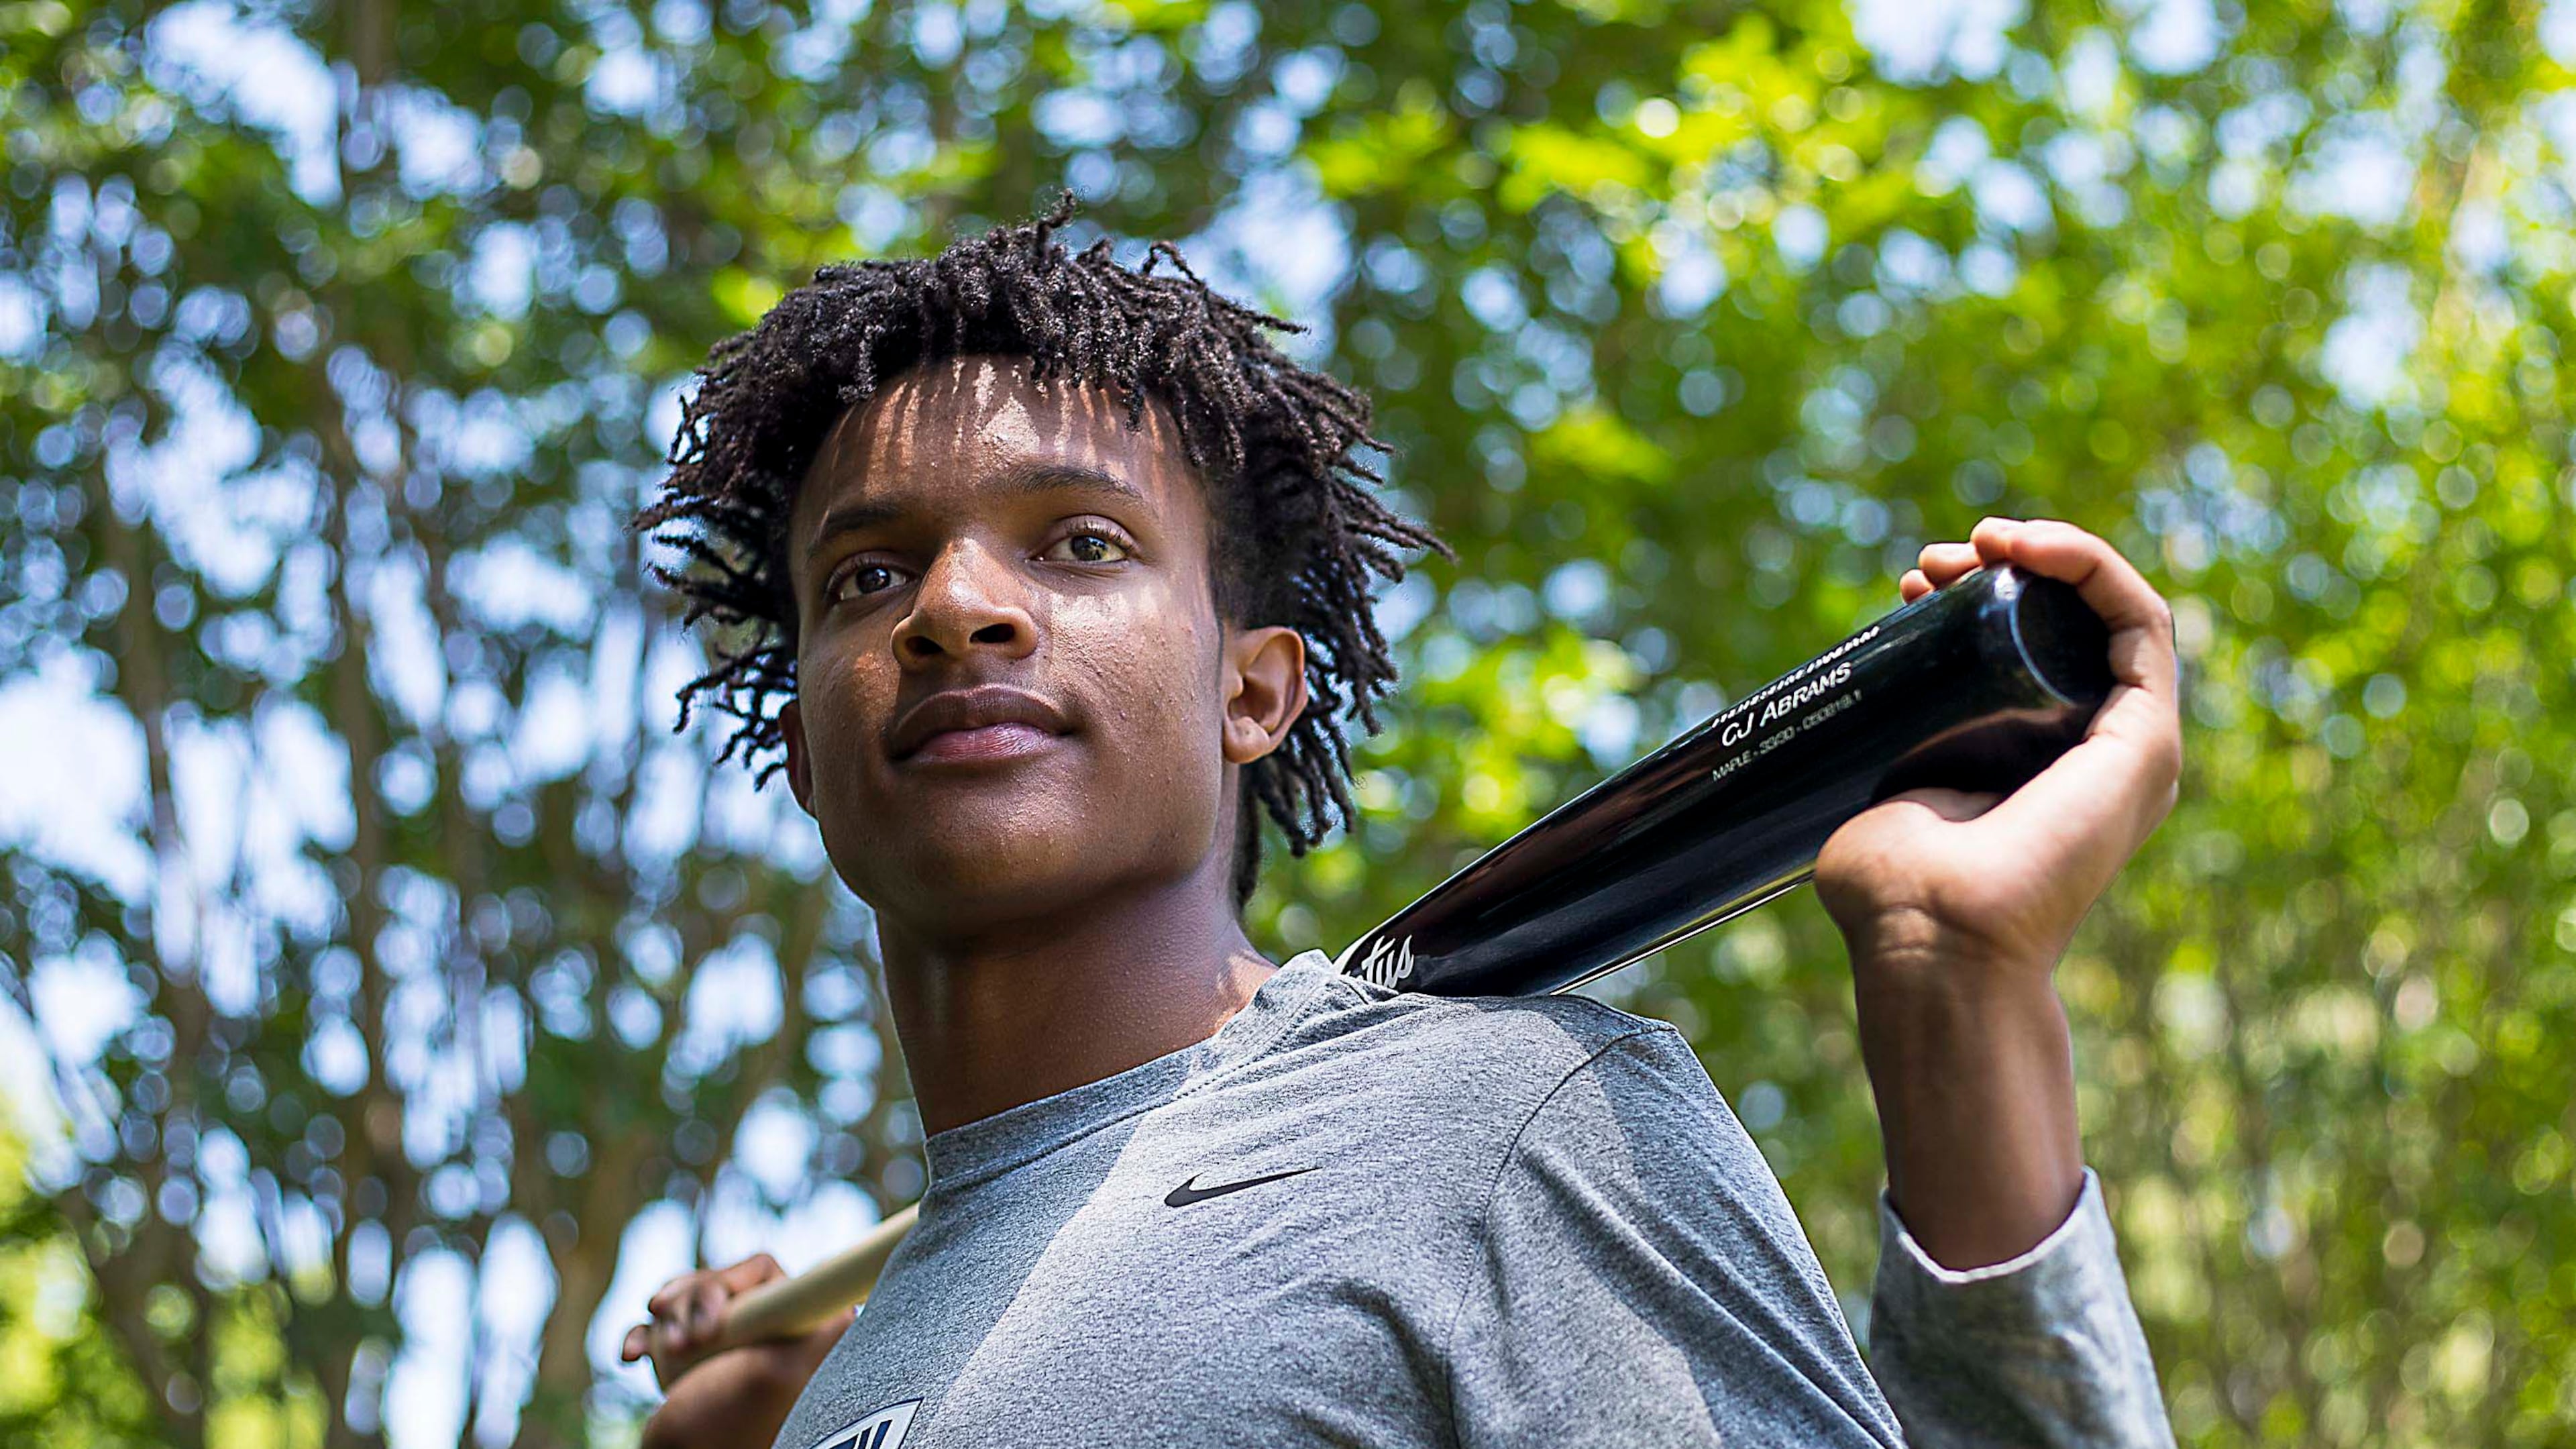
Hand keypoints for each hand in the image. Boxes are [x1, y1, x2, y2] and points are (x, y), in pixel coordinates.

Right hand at [622, 1255, 848, 1448]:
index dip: (727, 1284)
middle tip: (686, 1345)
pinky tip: (631, 1356)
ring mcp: (728, 1346)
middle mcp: (766, 1332)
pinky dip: (642, 1336)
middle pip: (719, 1282)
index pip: (760, 1271)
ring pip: (686, 1299)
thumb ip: (818, 1326)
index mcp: (798, 1329)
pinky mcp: (693, 1361)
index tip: (709, 1324)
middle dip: (690, 1304)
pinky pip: (660, 1327)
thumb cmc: (729, 1424)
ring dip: (665, 1322)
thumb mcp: (781, 1372)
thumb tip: (847, 1300)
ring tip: (664, 1354)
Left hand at [1813, 517, 2180, 1267]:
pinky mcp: (2147, 738)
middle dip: (2001, 571)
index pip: (2031, 651)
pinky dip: (2092, 566)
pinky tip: (2031, 545)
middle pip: (2066, 626)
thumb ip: (1883, 764)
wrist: (1930, 934)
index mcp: (2041, 765)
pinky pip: (2141, 621)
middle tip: (1927, 566)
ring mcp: (2129, 747)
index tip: (1908, 584)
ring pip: (2107, 612)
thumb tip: (1836, 722)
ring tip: (1976, 542)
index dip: (1974, 601)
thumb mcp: (1887, 794)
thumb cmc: (1894, 889)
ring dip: (2049, 556)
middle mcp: (2095, 754)